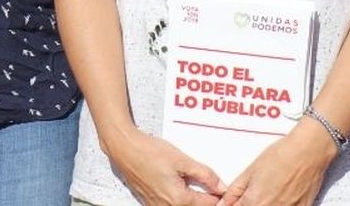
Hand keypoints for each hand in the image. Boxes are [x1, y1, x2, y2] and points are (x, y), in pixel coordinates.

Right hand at [104, 126, 224, 205]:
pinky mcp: (151, 203)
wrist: (125, 149)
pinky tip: (181, 186)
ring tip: (197, 185)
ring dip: (193, 200)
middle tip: (212, 186)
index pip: (209, 205)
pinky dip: (180, 199)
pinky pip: (171, 205)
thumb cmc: (149, 152)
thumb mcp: (182, 160)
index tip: (225, 189)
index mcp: (179, 200)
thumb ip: (204, 175)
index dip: (220, 196)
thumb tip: (221, 186)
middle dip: (207, 199)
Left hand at [217, 121, 337, 205]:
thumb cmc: (280, 156)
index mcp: (254, 201)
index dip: (236, 204)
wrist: (308, 152)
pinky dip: (281, 205)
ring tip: (270, 191)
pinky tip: (281, 196)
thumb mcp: (250, 170)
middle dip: (250, 204)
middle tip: (255, 193)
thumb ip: (235, 191)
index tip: (239, 200)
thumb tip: (223, 203)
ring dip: (264, 204)